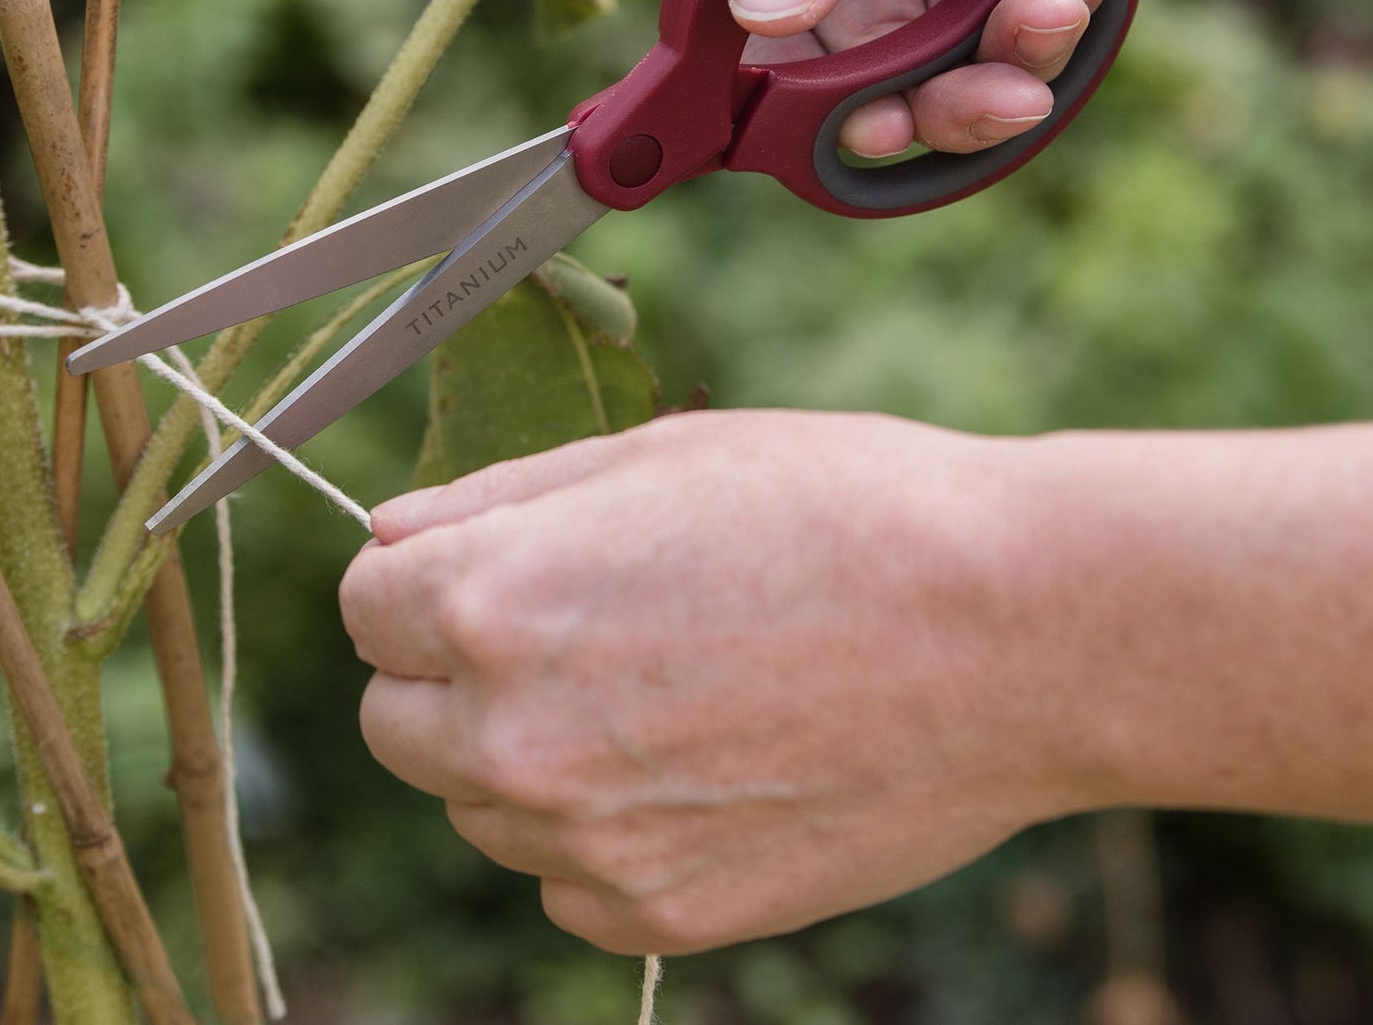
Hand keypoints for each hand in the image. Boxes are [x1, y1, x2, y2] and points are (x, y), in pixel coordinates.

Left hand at [340, 411, 1066, 953]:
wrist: (1009, 631)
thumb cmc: (839, 509)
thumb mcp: (652, 458)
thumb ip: (491, 502)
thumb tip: (388, 537)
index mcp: (495, 600)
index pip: (364, 605)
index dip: (419, 579)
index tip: (477, 572)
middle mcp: (515, 734)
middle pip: (394, 720)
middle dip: (450, 672)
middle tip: (570, 628)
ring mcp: (586, 841)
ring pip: (479, 805)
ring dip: (525, 752)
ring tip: (659, 689)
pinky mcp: (662, 915)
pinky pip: (565, 882)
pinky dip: (599, 833)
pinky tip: (697, 764)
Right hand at [702, 0, 1199, 156]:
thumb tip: (763, 15)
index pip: (750, 21)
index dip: (794, 95)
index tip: (861, 136)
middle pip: (854, 57)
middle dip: (925, 94)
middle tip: (997, 102)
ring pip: (942, 43)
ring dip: (1001, 55)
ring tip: (1057, 12)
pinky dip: (1053, 5)